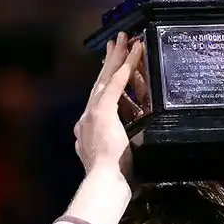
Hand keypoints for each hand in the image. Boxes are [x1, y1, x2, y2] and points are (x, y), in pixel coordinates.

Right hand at [76, 32, 143, 181]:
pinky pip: (118, 82)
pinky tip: (135, 50)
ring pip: (106, 78)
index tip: (110, 71)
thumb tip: (131, 149)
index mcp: (89, 131)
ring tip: (123, 39)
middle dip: (108, 63)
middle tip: (114, 44)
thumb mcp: (118, 160)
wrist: (104, 184)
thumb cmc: (115, 180)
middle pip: (100, 85)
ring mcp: (92, 113)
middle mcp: (87, 119)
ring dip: (117, 57)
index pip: (100, 101)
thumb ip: (122, 150)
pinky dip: (127, 65)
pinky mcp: (102, 111)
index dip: (105, 84)